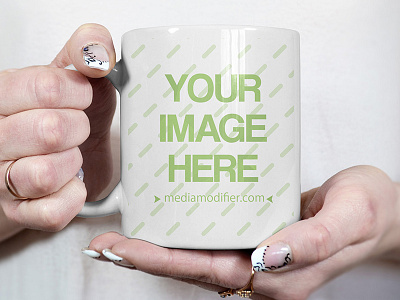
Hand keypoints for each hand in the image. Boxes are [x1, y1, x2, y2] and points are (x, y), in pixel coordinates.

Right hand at [0, 24, 116, 237]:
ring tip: (71, 155)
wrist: (67, 153)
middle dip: (79, 128)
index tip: (83, 96)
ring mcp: (1, 179)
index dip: (80, 93)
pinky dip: (73, 196)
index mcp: (3, 96)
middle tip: (78, 128)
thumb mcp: (78, 75)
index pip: (46, 87)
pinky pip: (53, 211)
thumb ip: (87, 51)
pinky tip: (71, 181)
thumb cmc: (70, 114)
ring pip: (44, 174)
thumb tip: (96, 50)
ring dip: (72, 163)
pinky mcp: (20, 212)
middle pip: (50, 131)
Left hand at [86, 166, 399, 299]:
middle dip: (146, 256)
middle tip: (105, 242)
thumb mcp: (350, 219)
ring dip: (159, 247)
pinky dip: (184, 234)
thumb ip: (312, 242)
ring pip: (199, 257)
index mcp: (280, 277)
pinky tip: (168, 219)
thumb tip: (268, 257)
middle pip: (193, 268)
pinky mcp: (259, 239)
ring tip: (123, 233)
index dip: (162, 260)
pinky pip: (214, 240)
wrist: (380, 214)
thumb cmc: (368, 213)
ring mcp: (259, 258)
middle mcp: (262, 272)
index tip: (123, 249)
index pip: (208, 271)